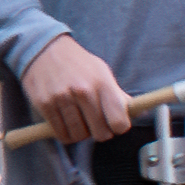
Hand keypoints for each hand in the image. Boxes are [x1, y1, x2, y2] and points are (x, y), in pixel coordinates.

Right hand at [19, 34, 134, 143]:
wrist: (44, 49)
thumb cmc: (77, 63)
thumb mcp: (102, 72)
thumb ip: (118, 95)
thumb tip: (140, 112)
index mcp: (102, 83)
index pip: (118, 122)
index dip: (119, 127)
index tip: (114, 124)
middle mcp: (82, 90)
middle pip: (100, 134)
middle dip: (100, 132)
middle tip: (95, 124)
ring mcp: (62, 98)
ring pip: (79, 136)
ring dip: (81, 133)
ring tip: (79, 120)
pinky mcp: (44, 104)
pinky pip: (60, 133)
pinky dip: (65, 133)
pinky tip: (65, 122)